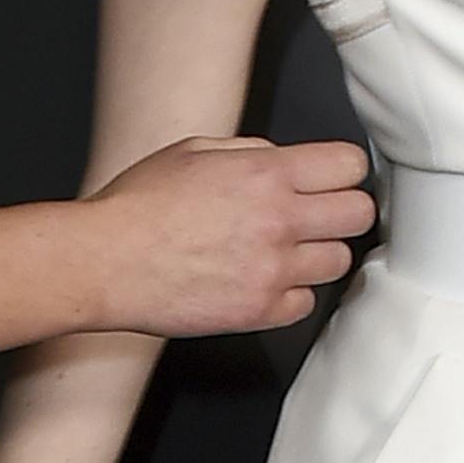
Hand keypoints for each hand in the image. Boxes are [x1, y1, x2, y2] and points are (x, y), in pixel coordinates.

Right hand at [91, 134, 372, 336]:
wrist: (104, 262)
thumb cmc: (137, 206)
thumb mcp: (192, 150)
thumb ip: (250, 152)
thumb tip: (284, 161)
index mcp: (265, 173)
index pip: (350, 165)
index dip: (342, 171)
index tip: (332, 179)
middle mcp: (277, 220)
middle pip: (359, 214)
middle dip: (341, 211)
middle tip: (318, 216)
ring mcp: (272, 270)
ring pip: (339, 261)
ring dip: (317, 254)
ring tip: (283, 251)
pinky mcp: (259, 311)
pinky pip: (305, 303)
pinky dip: (290, 293)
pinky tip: (262, 280)